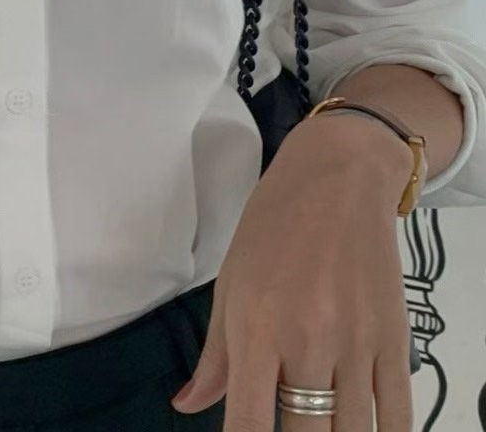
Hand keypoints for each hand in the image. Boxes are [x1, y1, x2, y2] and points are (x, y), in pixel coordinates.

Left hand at [170, 112, 415, 430]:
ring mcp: (357, 346)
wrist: (337, 179)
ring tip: (314, 427)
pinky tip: (359, 429)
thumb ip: (214, 355)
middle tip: (282, 425)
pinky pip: (398, 418)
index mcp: (257, 330)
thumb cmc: (274, 226)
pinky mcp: (395, 342)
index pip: (248, 424)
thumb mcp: (230, 284)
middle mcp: (308, 343)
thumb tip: (188, 404)